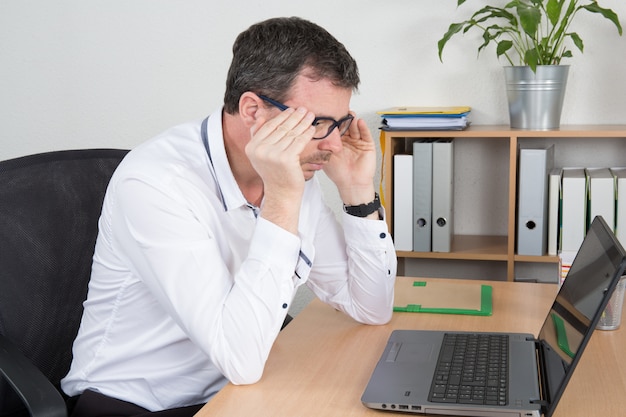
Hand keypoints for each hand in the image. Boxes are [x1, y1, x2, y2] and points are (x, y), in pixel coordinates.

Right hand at [246, 106, 315, 232]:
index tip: (291, 110)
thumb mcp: (260, 155)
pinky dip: (307, 133)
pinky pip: (299, 141)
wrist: (281, 193)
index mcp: (252, 147)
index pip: (269, 126)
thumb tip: (260, 117)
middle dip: (295, 117)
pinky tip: (312, 128)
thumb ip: (257, 136)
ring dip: (303, 123)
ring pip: (291, 134)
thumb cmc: (274, 173)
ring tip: (311, 116)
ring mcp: (273, 155)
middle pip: (281, 128)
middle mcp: (260, 150)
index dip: (282, 116)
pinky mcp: (286, 159)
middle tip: (304, 109)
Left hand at [323, 114, 376, 203]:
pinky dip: (363, 127)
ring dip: (352, 120)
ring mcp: (358, 141)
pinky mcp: (367, 145)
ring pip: (355, 128)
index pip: (335, 129)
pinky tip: (360, 122)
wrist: (352, 184)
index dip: (332, 122)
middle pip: (346, 126)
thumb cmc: (339, 174)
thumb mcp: (327, 158)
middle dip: (343, 118)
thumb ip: (323, 146)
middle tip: (339, 110)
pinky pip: (365, 134)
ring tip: (350, 114)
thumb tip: (315, 135)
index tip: (327, 113)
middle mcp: (347, 140)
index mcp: (337, 142)